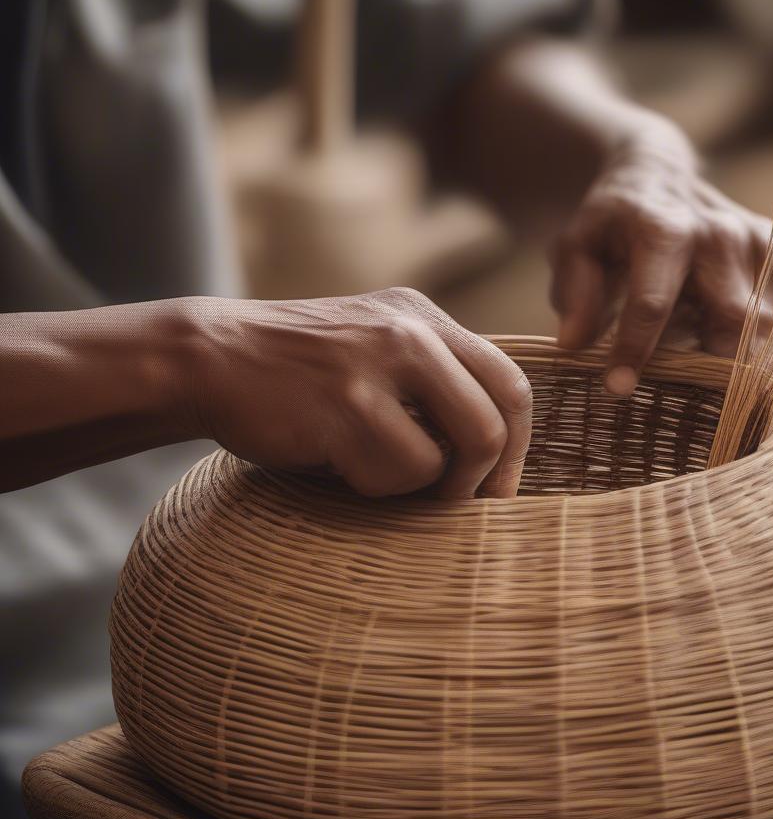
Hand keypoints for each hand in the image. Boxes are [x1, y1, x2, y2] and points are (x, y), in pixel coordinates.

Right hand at [181, 288, 531, 498]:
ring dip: (421, 486)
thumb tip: (497, 456)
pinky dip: (375, 485)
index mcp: (423, 316)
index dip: (517, 446)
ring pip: (457, 454)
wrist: (209, 358)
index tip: (497, 485)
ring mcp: (378, 364)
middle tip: (458, 502)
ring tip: (372, 470)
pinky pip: (400, 472)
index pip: (511, 383)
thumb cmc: (297, 374)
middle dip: (487, 478)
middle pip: (499, 421)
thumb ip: (431, 381)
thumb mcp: (373, 349)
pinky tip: (337, 464)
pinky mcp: (345, 404)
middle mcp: (411, 330)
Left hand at [550, 118, 772, 394]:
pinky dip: (759, 337)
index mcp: (663, 229)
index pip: (653, 302)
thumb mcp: (575, 248)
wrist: (660, 175)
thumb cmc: (611, 226)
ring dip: (734, 350)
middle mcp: (721, 231)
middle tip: (675, 371)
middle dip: (705, 360)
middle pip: (732, 321)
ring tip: (698, 342)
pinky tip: (724, 329)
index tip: (617, 388)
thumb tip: (574, 346)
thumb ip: (575, 293)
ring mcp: (761, 240)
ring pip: (766, 325)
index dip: (635, 350)